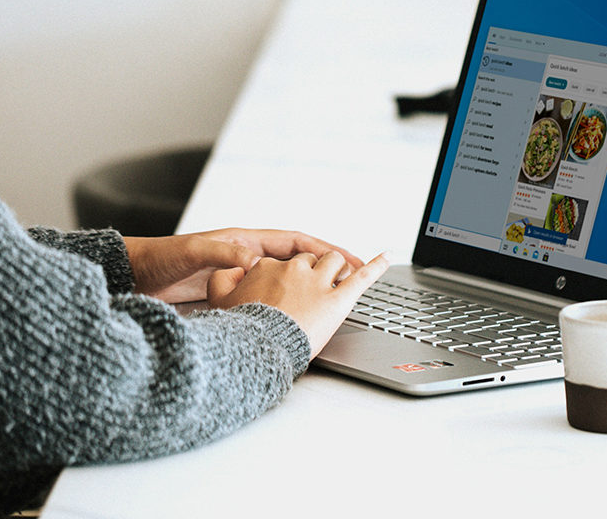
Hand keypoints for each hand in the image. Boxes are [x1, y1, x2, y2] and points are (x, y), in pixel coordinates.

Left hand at [123, 229, 364, 303]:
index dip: (326, 249)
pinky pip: (273, 295)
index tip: (350, 260)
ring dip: (313, 287)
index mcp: (247, 241)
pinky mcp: (235, 294)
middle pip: (300, 261)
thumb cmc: (162, 258)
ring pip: (289, 280)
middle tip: (357, 279)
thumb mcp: (195, 253)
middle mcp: (250, 256)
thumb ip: (225, 255)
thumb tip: (255, 261)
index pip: (297, 242)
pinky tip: (301, 315)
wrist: (136, 274)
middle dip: (329, 268)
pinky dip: (291, 302)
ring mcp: (244, 275)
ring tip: (339, 298)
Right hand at [208, 250, 391, 358]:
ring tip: (338, 280)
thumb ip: (224, 279)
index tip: (286, 291)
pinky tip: (387, 257)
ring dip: (337, 269)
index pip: (284, 263)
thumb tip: (235, 270)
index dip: (288, 277)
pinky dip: (377, 266)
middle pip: (311, 260)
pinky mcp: (338, 300)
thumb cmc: (241, 329)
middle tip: (313, 290)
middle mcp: (295, 270)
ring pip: (334, 262)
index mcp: (268, 267)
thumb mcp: (219, 299)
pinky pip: (362, 277)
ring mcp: (318, 283)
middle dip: (315, 271)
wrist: (257, 349)